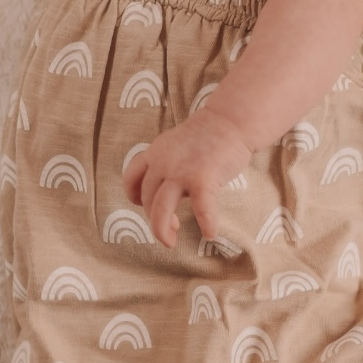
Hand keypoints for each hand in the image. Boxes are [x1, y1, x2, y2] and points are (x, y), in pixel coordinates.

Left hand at [123, 108, 253, 248]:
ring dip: (162, 230)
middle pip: (146, 199)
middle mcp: (162, 162)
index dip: (133, 196)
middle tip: (169, 231)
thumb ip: (167, 163)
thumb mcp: (176, 144)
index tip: (144, 206)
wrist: (231, 120)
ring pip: (159, 209)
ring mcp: (181, 171)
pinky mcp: (202, 178)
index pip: (131, 177)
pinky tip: (210, 234)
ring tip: (171, 242)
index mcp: (154, 152)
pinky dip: (206, 224)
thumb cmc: (209, 135)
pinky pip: (201, 209)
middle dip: (154, 219)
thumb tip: (170, 189)